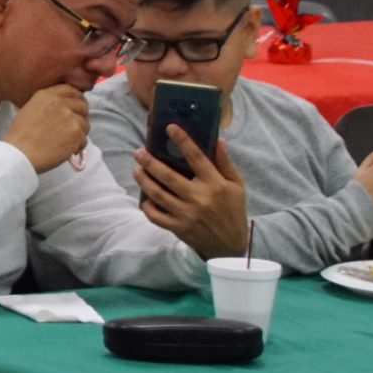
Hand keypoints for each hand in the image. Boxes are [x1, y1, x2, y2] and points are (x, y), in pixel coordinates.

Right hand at [4, 85, 90, 172]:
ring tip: (65, 142)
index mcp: (47, 95)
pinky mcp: (77, 132)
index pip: (71, 90)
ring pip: (85, 124)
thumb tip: (62, 107)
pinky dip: (77, 146)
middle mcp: (60, 102)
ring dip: (79, 133)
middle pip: (82, 105)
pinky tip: (65, 150)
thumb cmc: (20, 135)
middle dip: (80, 116)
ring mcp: (70, 117)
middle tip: (73, 128)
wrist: (20, 153)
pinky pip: (84, 139)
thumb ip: (48, 104)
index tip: (76, 107)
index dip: (76, 98)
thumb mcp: (29, 109)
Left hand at [134, 129, 249, 257]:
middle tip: (138, 152)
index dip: (183, 141)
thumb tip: (218, 140)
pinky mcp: (178, 227)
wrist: (230, 245)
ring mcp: (187, 214)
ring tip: (136, 169)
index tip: (170, 128)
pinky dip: (147, 206)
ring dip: (144, 180)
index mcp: (215, 184)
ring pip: (158, 194)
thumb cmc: (233, 210)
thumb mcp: (236, 186)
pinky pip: (156, 216)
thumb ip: (225, 163)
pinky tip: (143, 197)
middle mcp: (200, 198)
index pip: (197, 158)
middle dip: (150, 162)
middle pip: (169, 176)